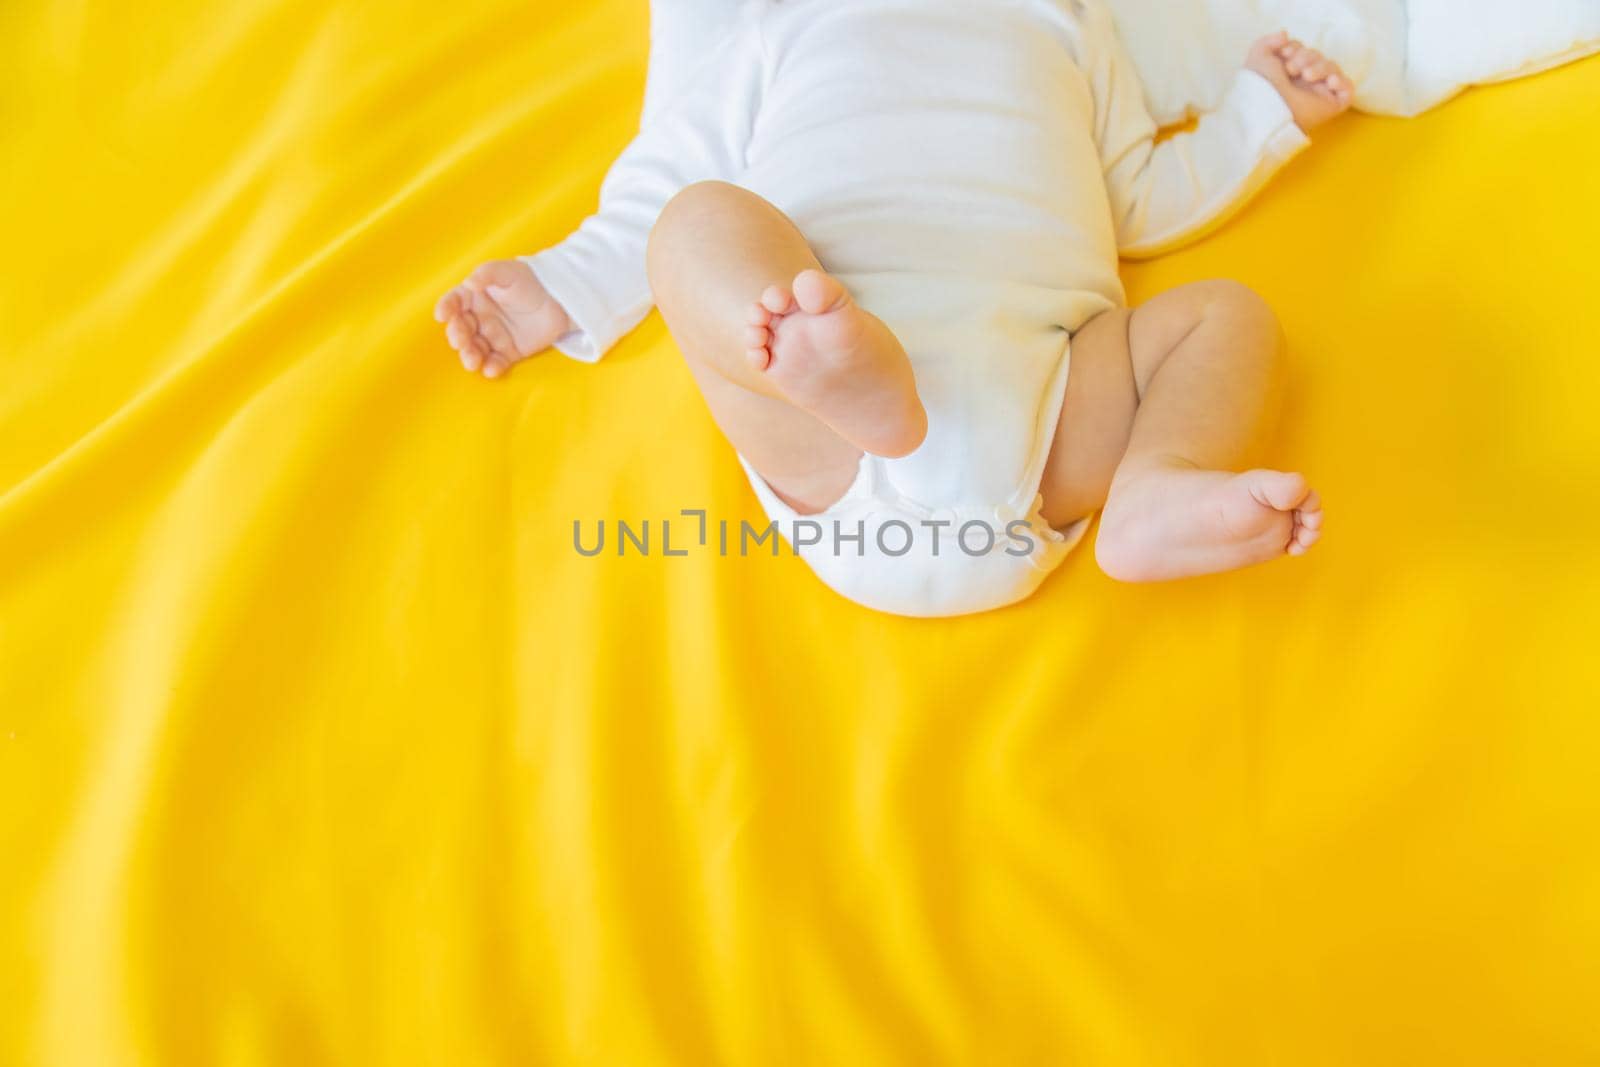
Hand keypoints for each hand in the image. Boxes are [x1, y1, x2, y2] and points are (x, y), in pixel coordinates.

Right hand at [434, 259, 571, 379]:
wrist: (560, 299)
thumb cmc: (530, 280)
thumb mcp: (508, 272)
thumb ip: (487, 274)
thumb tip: (469, 283)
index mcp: (474, 297)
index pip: (454, 302)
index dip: (446, 308)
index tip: (442, 315)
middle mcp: (480, 318)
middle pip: (461, 329)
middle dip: (457, 336)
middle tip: (459, 340)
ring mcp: (493, 336)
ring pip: (475, 349)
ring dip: (470, 356)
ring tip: (472, 361)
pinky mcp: (509, 352)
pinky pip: (497, 362)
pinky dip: (492, 367)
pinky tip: (491, 369)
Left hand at [1245, 31, 1354, 132]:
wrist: (1264, 108)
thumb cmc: (1258, 85)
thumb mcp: (1258, 56)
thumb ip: (1269, 40)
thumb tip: (1285, 34)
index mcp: (1288, 73)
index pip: (1302, 51)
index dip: (1296, 47)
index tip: (1284, 53)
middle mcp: (1303, 83)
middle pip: (1318, 56)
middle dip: (1306, 56)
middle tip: (1291, 68)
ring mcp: (1318, 94)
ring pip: (1332, 68)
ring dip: (1320, 66)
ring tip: (1306, 75)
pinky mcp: (1331, 105)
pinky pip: (1347, 89)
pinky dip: (1341, 81)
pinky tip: (1329, 82)